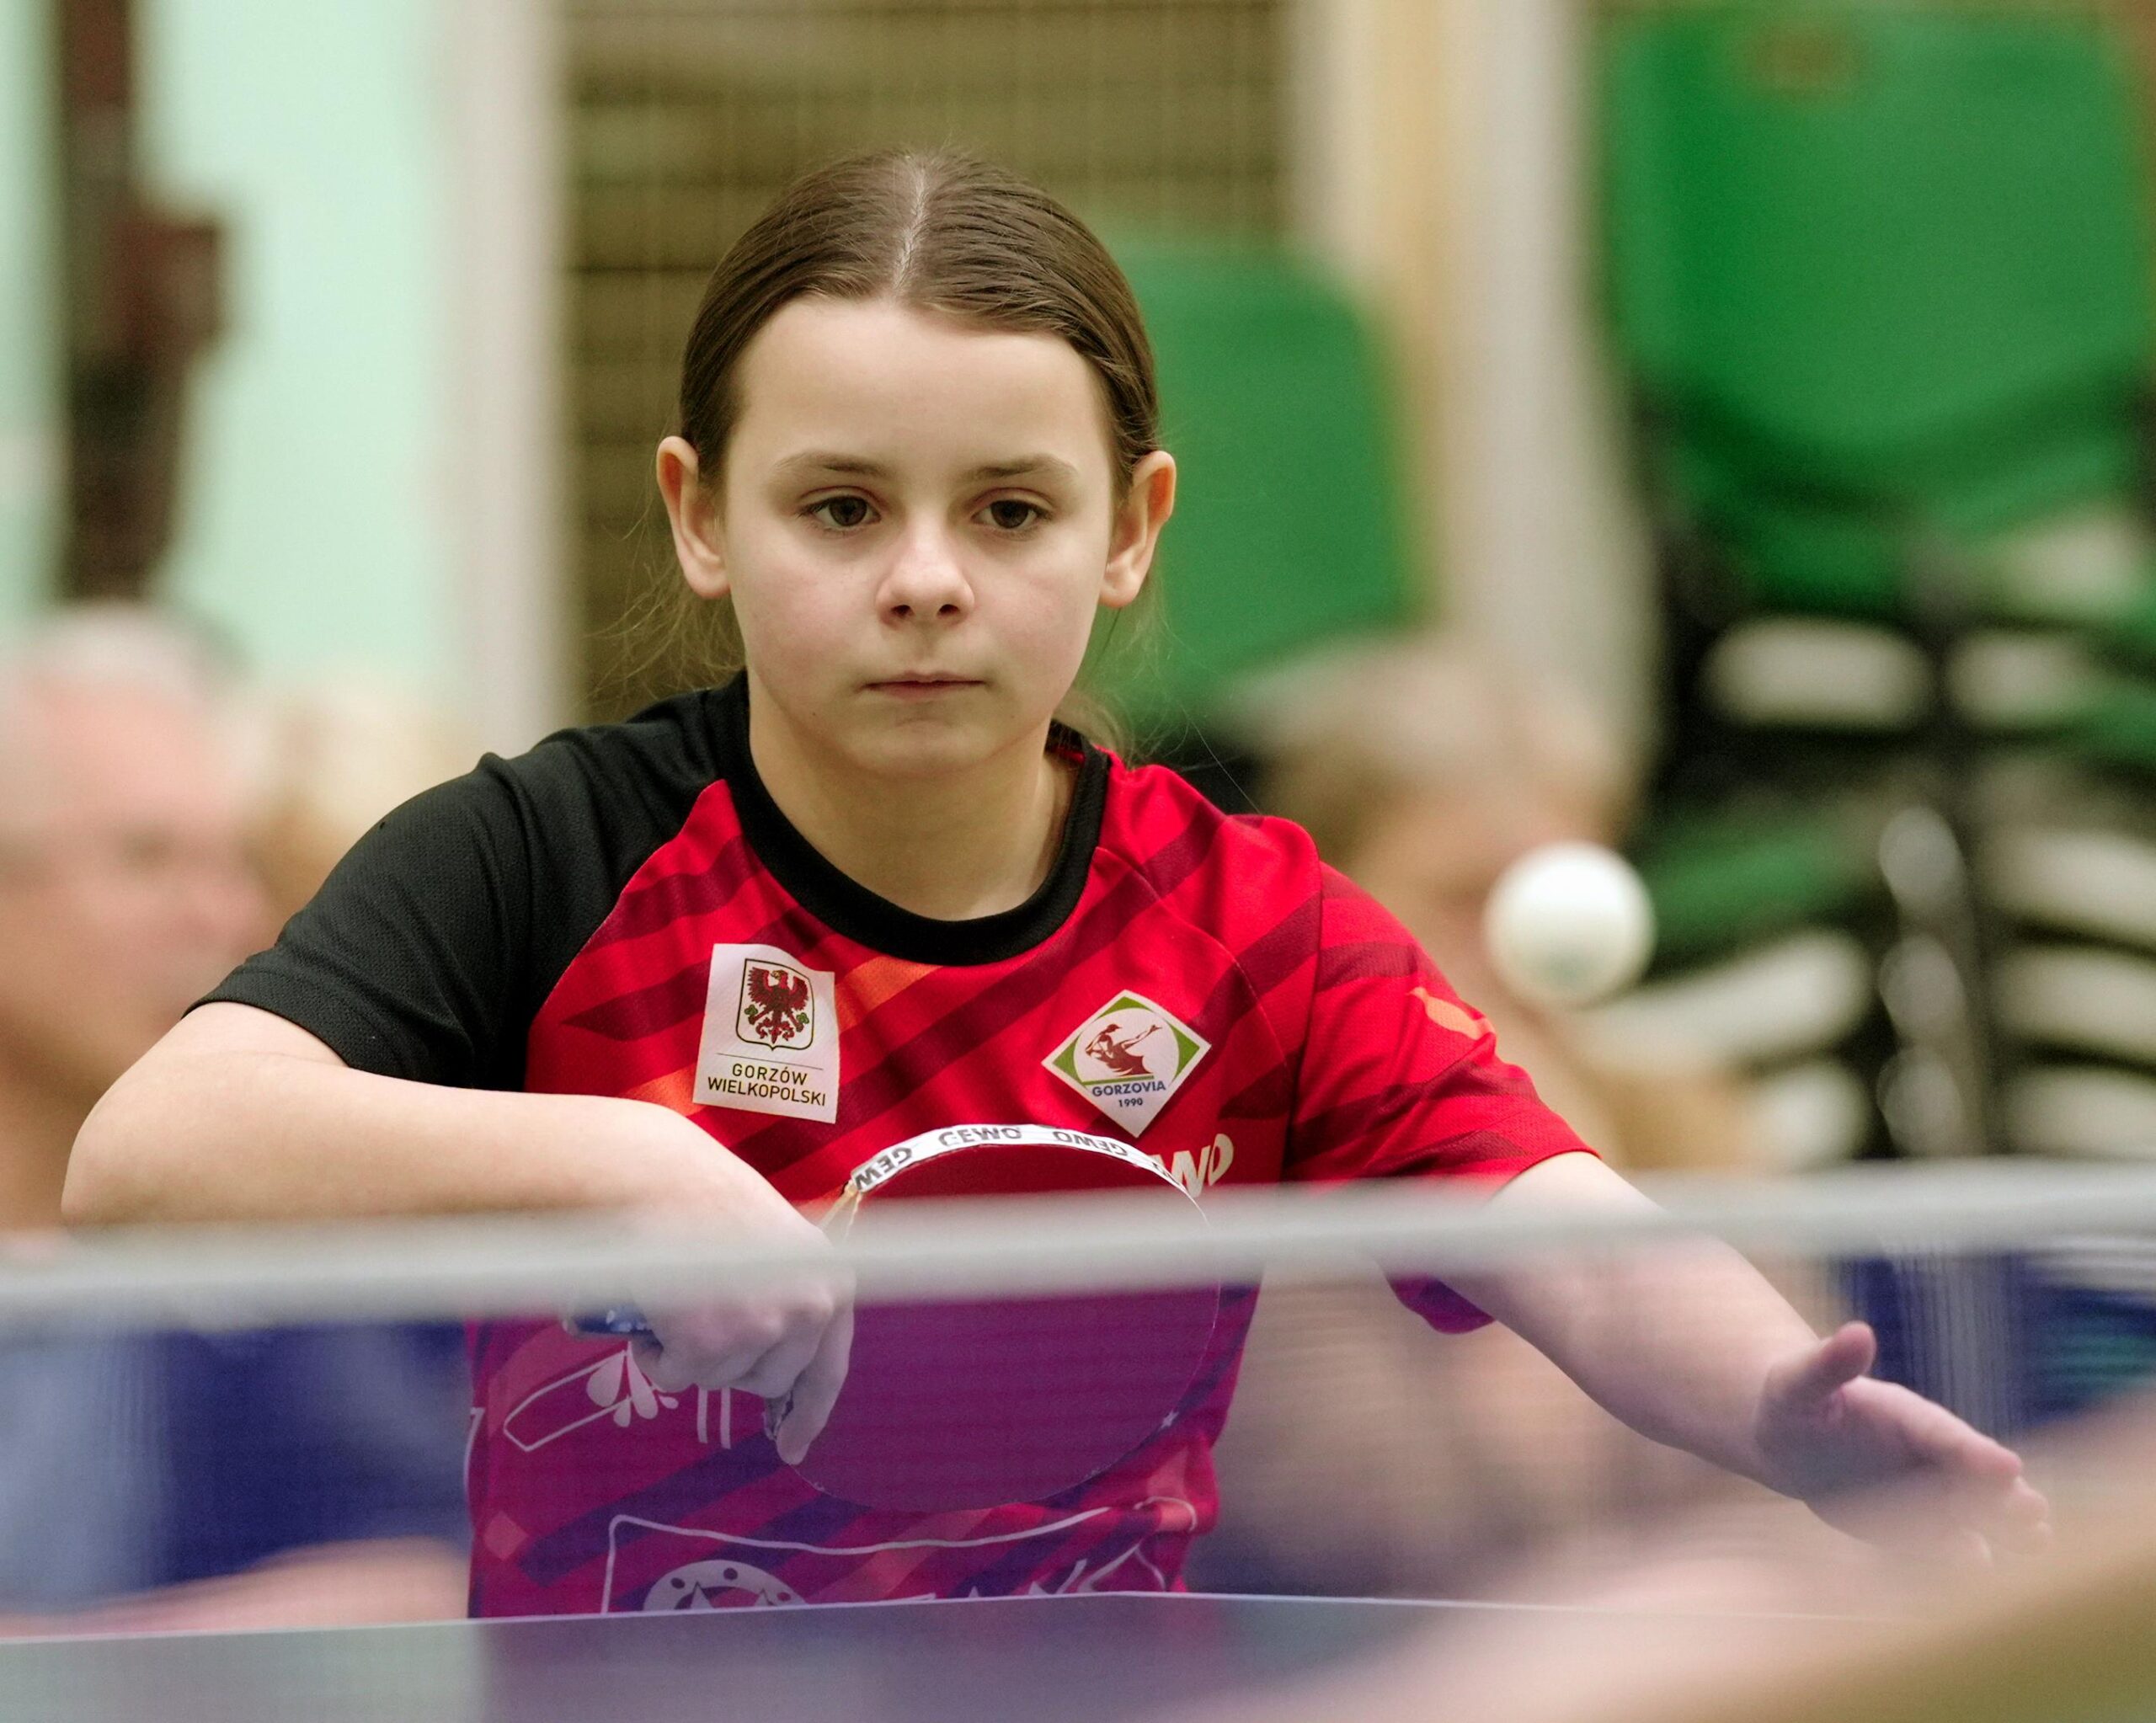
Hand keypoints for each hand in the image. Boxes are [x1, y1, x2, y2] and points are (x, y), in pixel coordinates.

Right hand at [614, 1110, 854, 1463]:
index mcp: (833, 1284)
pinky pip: (676, 1375)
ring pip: (719, 1379)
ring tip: (675, 1301)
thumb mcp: (779, 1249)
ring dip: (690, 1355)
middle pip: (767, 1380)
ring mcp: (763, 1329)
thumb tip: (776, 1362)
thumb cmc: (711, 1202)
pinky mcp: (711, 1343)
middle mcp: (810, 1309)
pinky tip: (653, 1312)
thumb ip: (790, 1298)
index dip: (808, 1413)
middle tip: (700, 1321)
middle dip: (731, 1363)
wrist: (663, 1177)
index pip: (828, 1369)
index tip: (793, 1447)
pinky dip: (657, 1355)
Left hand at [1754, 1322, 2051, 1560]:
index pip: (1944, 1434)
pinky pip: (1936, 1539)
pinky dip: (1955, 1552)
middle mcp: (1926, 1453)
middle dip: (2005, 1494)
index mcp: (1907, 1416)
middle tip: (2035, 1510)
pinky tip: (1979, 1564)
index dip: (1973, 1450)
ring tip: (2034, 1540)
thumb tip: (1858, 1332)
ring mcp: (1922, 1490)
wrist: (1785, 1438)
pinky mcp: (1909, 1524)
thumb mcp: (1801, 1381)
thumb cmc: (1793, 1398)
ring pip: (1970, 1509)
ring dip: (1999, 1526)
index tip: (2008, 1466)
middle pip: (1972, 1475)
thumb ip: (1830, 1363)